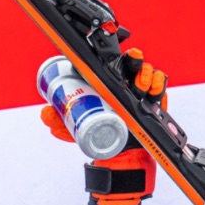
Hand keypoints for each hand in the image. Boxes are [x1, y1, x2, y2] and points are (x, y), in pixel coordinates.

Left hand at [37, 47, 166, 143]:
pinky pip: (159, 84)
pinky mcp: (154, 96)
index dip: (107, 53)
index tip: (105, 53)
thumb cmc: (96, 131)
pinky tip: (153, 92)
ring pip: (145, 71)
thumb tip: (45, 112)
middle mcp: (122, 79)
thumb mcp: (74, 126)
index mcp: (103, 80)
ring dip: (144, 75)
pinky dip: (158, 84)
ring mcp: (139, 86)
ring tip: (139, 87)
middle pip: (129, 61)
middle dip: (133, 58)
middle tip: (130, 63)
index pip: (106, 62)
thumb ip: (59, 120)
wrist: (118, 151)